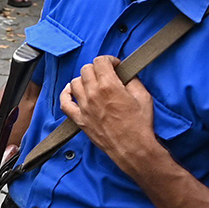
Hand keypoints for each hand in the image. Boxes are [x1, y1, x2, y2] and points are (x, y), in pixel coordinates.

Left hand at [60, 55, 156, 172]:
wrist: (133, 147)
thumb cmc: (140, 125)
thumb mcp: (144, 96)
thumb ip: (133, 80)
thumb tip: (125, 74)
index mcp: (109, 86)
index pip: (100, 61)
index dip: (109, 60)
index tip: (115, 65)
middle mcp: (93, 94)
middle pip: (86, 69)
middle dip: (97, 68)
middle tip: (106, 74)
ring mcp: (84, 107)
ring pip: (74, 83)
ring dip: (84, 80)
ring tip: (93, 84)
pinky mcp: (79, 119)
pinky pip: (64, 103)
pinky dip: (66, 94)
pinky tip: (72, 91)